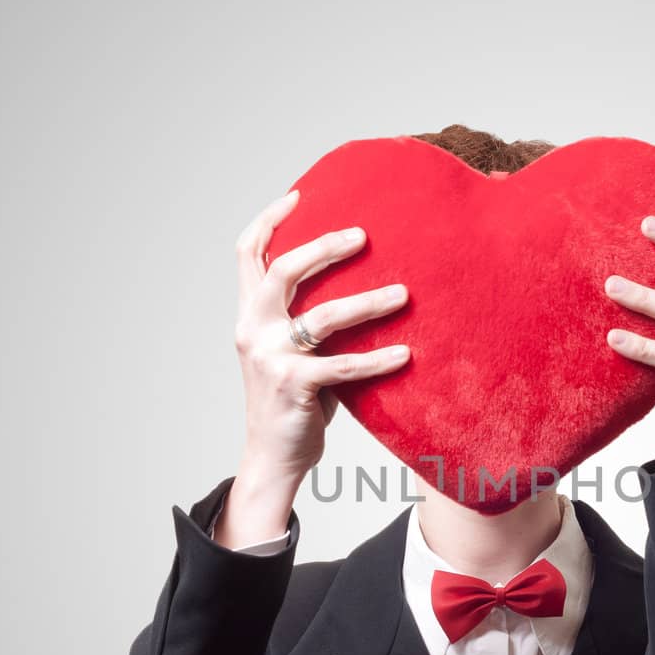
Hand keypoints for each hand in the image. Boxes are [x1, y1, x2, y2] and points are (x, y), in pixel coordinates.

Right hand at [215, 190, 410, 547]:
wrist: (273, 457)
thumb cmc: (293, 401)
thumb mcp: (293, 351)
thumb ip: (309, 319)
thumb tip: (364, 281)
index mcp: (250, 315)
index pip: (248, 253)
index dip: (270, 220)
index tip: (299, 196)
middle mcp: (253, 330)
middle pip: (284, 270)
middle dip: (324, 247)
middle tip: (364, 237)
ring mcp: (271, 358)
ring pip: (323, 316)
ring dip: (368, 302)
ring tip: (404, 294)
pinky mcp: (295, 387)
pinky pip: (344, 365)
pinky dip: (378, 359)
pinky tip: (406, 354)